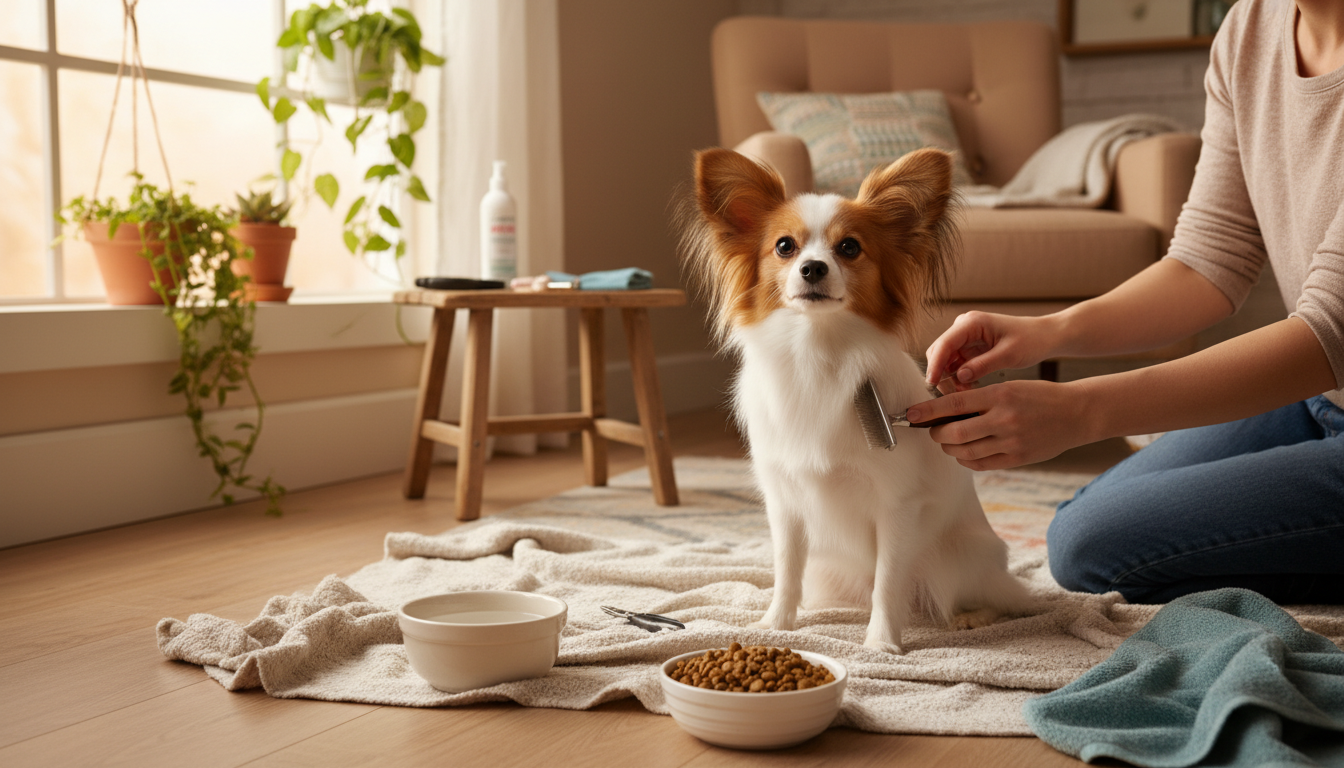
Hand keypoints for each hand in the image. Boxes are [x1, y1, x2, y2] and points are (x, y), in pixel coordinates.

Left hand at [904, 380, 1090, 470]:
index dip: (928, 411)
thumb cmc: (1039, 396)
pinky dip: (966, 459)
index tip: (910, 414)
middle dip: (937, 434)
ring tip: (948, 441)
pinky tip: (964, 452)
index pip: (954, 404)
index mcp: (1000, 395)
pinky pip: (981, 464)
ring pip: (965, 451)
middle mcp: (1004, 419)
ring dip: (949, 449)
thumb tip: (944, 409)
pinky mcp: (1017, 458)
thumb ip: (980, 398)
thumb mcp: (1009, 387)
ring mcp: (1011, 441)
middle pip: (954, 433)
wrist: (1076, 413)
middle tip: (933, 431)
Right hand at [924, 312, 1057, 390]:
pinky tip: (969, 387)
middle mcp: (964, 327)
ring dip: (950, 378)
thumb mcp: (1009, 354)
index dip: (935, 365)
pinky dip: (958, 377)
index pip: (944, 344)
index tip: (932, 383)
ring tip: (966, 392)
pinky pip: (955, 364)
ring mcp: (965, 337)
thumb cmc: (1031, 340)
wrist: (1045, 336)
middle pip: (939, 352)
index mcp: (972, 323)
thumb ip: (983, 365)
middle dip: (941, 374)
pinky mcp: (969, 348)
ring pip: (944, 360)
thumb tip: (958, 377)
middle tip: (953, 394)